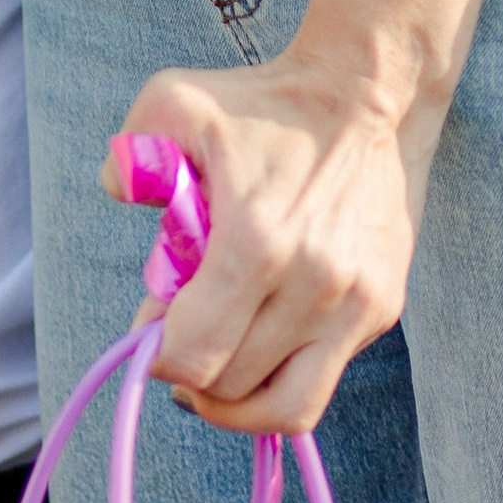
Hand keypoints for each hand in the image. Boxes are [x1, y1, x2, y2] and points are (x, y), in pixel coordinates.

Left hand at [107, 55, 428, 434]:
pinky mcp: (383, 309)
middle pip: (231, 386)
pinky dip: (283, 374)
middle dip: (191, 370)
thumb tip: (118, 197)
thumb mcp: (176, 103)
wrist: (366, 92)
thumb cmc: (262, 103)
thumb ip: (130, 155)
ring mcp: (356, 305)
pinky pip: (323, 378)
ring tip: (217, 368)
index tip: (151, 324)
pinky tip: (263, 333)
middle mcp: (313, 286)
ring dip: (239, 400)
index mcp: (256, 242)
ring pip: (286, 409)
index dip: (158, 354)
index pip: (194, 355)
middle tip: (181, 329)